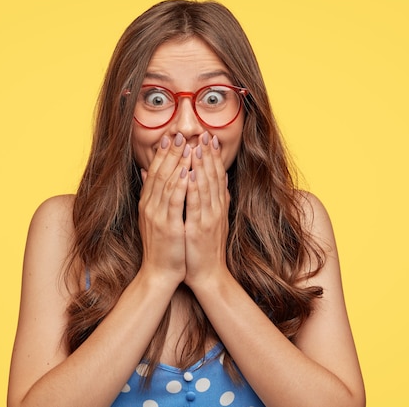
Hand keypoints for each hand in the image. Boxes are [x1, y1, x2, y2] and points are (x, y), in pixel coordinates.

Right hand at [138, 133, 191, 284]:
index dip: (163, 154)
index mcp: (148, 204)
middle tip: (179, 134)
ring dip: (177, 163)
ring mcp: (157, 216)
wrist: (159, 273)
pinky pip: (174, 201)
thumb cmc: (163, 246)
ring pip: (167, 183)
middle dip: (171, 152)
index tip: (171, 136)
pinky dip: (180, 185)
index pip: (155, 172)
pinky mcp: (168, 226)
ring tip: (187, 146)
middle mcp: (150, 206)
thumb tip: (146, 172)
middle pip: (160, 173)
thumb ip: (152, 195)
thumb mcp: (154, 218)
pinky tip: (187, 172)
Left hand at [184, 132, 230, 287]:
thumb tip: (218, 178)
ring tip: (197, 147)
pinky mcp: (199, 228)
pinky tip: (190, 175)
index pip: (216, 175)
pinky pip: (196, 204)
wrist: (207, 274)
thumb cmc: (204, 247)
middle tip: (205, 134)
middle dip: (208, 154)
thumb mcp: (211, 219)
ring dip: (202, 166)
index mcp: (217, 206)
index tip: (209, 137)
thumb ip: (214, 198)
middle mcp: (215, 209)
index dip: (212, 156)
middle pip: (212, 176)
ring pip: (206, 187)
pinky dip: (193, 188)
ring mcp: (208, 218)